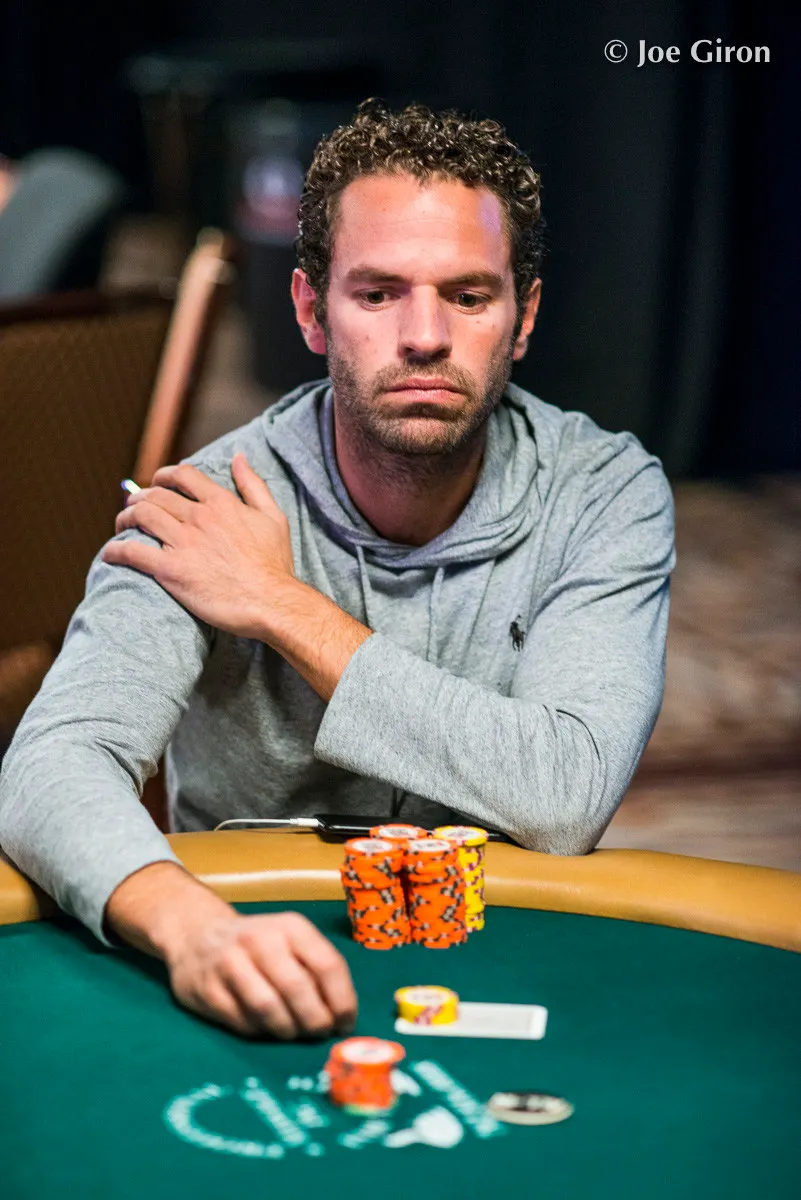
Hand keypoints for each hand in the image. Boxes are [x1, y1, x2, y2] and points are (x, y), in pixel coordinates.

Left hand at [103, 455, 293, 638]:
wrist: (270, 602)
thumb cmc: (275, 564)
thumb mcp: (273, 517)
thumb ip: (253, 484)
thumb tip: (239, 457)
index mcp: (221, 503)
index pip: (183, 475)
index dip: (165, 474)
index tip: (158, 482)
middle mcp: (199, 517)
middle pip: (156, 495)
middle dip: (140, 496)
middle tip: (134, 505)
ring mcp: (183, 543)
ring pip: (141, 516)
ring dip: (125, 517)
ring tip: (122, 523)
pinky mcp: (171, 570)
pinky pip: (133, 553)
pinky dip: (116, 550)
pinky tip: (110, 554)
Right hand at [167, 908, 357, 1038]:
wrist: (198, 936)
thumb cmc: (260, 946)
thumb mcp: (292, 942)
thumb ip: (317, 970)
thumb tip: (342, 1017)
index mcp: (291, 927)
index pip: (327, 965)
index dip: (342, 1001)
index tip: (345, 1024)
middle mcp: (260, 939)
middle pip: (297, 989)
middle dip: (314, 1020)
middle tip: (319, 1033)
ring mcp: (229, 962)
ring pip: (267, 1007)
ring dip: (287, 1029)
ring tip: (293, 1032)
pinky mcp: (206, 989)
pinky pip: (242, 1021)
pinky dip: (260, 1031)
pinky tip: (265, 1027)